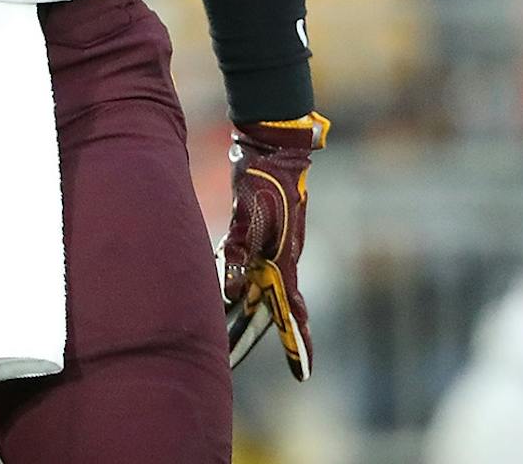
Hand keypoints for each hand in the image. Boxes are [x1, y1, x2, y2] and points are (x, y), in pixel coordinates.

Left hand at [221, 112, 327, 380]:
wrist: (272, 146)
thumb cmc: (264, 179)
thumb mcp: (250, 216)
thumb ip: (239, 253)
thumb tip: (230, 291)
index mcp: (284, 261)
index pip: (291, 313)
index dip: (298, 345)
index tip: (303, 376)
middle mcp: (280, 260)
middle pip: (266, 308)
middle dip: (248, 334)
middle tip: (231, 362)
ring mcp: (270, 248)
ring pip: (253, 289)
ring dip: (237, 310)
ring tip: (219, 335)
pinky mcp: (258, 234)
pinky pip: (245, 266)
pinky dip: (233, 279)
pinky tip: (220, 288)